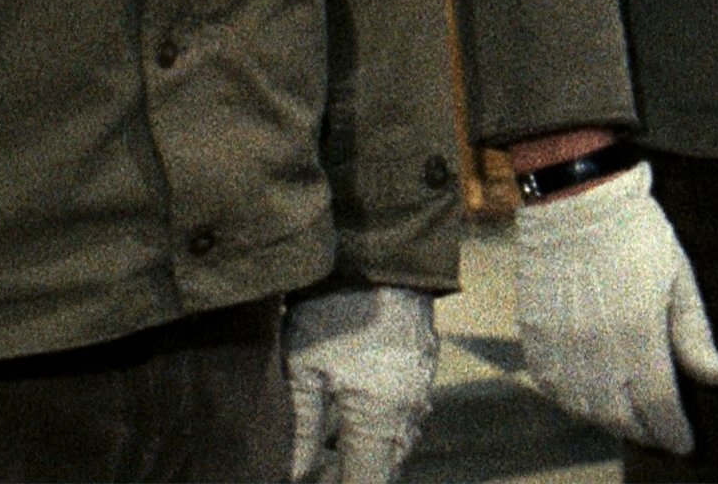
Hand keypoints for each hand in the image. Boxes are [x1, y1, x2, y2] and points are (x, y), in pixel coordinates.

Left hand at [284, 286, 438, 483]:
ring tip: (324, 444)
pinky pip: (404, 416)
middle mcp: (409, 412)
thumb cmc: (334, 312)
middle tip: (314, 468)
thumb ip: (300, 429)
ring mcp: (421, 390)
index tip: (314, 481)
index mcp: (381, 419)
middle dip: (351, 474)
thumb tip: (294, 474)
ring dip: (365, 452)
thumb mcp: (304, 370)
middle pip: (384, 467)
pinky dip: (378, 426)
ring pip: (395, 442)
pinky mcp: (423, 368)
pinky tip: (347, 412)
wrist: (380, 256)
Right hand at [512, 163, 717, 451]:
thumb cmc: (635, 233)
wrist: (574, 199)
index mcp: (637, 336)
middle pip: (621, 416)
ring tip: (630, 422)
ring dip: (611, 422)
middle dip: (645, 432)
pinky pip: (553, 388)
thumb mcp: (679, 278)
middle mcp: (595, 350)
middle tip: (662, 437)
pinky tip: (589, 400)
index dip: (674, 432)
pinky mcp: (535, 336)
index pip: (658, 406)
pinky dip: (573, 402)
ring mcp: (559, 346)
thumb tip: (717, 378)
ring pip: (585, 408)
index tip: (686, 445)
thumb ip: (694, 334)